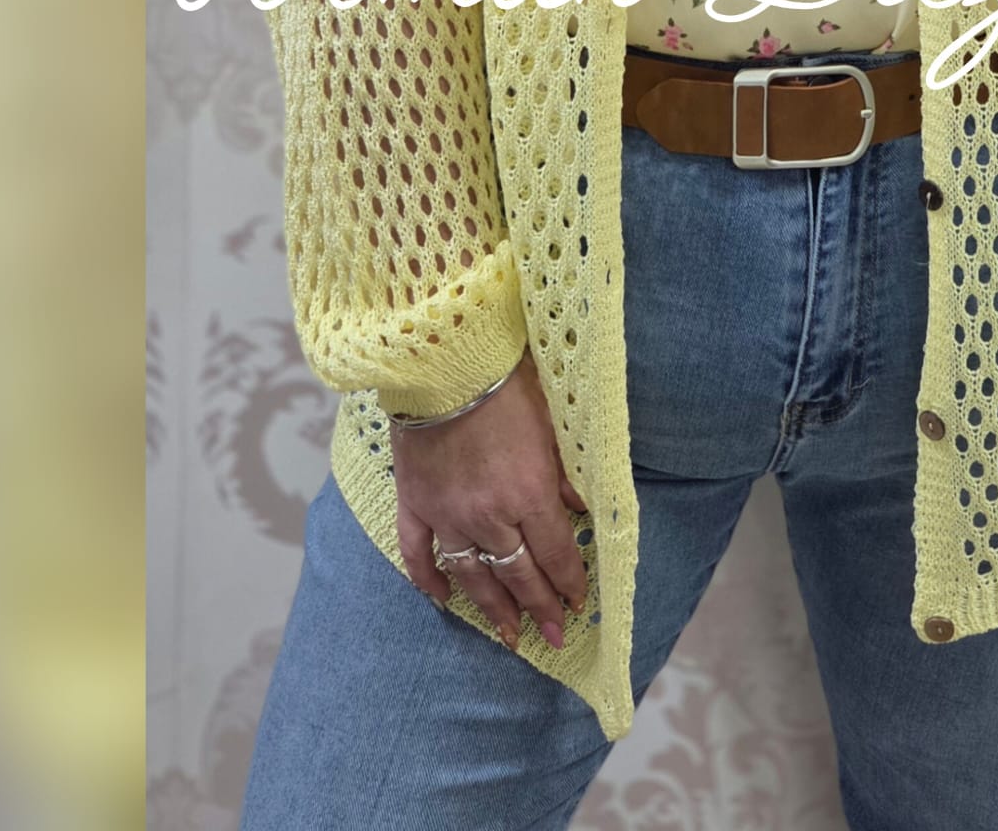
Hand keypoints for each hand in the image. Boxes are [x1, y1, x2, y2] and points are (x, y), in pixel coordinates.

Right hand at [391, 348, 590, 651]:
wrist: (442, 360)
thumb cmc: (505, 382)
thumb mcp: (551, 424)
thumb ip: (566, 474)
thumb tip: (583, 512)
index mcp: (528, 493)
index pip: (556, 553)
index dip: (570, 583)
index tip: (579, 605)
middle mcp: (489, 515)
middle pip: (519, 574)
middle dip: (541, 608)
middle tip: (555, 637)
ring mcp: (447, 514)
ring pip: (474, 575)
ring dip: (494, 608)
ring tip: (509, 636)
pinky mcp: (414, 504)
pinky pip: (418, 554)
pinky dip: (429, 581)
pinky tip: (442, 600)